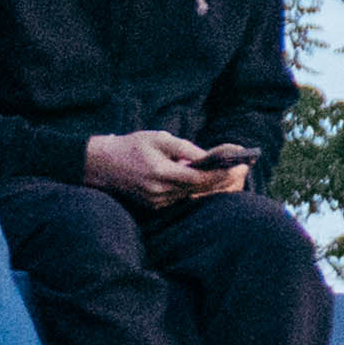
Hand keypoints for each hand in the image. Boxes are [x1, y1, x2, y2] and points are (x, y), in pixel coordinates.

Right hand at [82, 129, 230, 209]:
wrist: (101, 164)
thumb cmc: (132, 146)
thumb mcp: (161, 138)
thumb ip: (187, 149)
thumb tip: (210, 158)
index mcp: (162, 174)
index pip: (201, 179)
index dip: (223, 174)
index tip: (240, 166)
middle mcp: (160, 192)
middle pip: (200, 190)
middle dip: (223, 180)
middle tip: (242, 169)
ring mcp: (156, 202)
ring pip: (192, 195)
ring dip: (211, 185)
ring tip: (230, 174)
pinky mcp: (154, 205)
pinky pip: (181, 198)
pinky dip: (195, 190)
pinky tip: (208, 181)